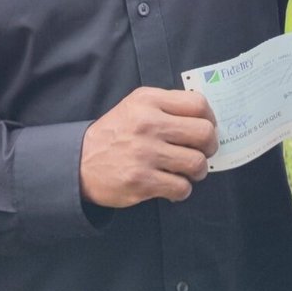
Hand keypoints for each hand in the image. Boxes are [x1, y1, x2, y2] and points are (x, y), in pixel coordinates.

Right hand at [79, 87, 218, 207]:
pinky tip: (171, 184)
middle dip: (209, 147)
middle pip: (204, 133)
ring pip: (197, 163)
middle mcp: (148, 124)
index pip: (198, 104)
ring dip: (197, 171)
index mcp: (148, 101)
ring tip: (186, 171)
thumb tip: (205, 119)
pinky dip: (182, 189)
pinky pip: (182, 188)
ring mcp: (145, 153)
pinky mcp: (142, 181)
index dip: (210, 118)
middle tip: (201, 152)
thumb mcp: (136, 106)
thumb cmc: (116, 132)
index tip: (207, 128)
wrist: (81, 162)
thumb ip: (167, 106)